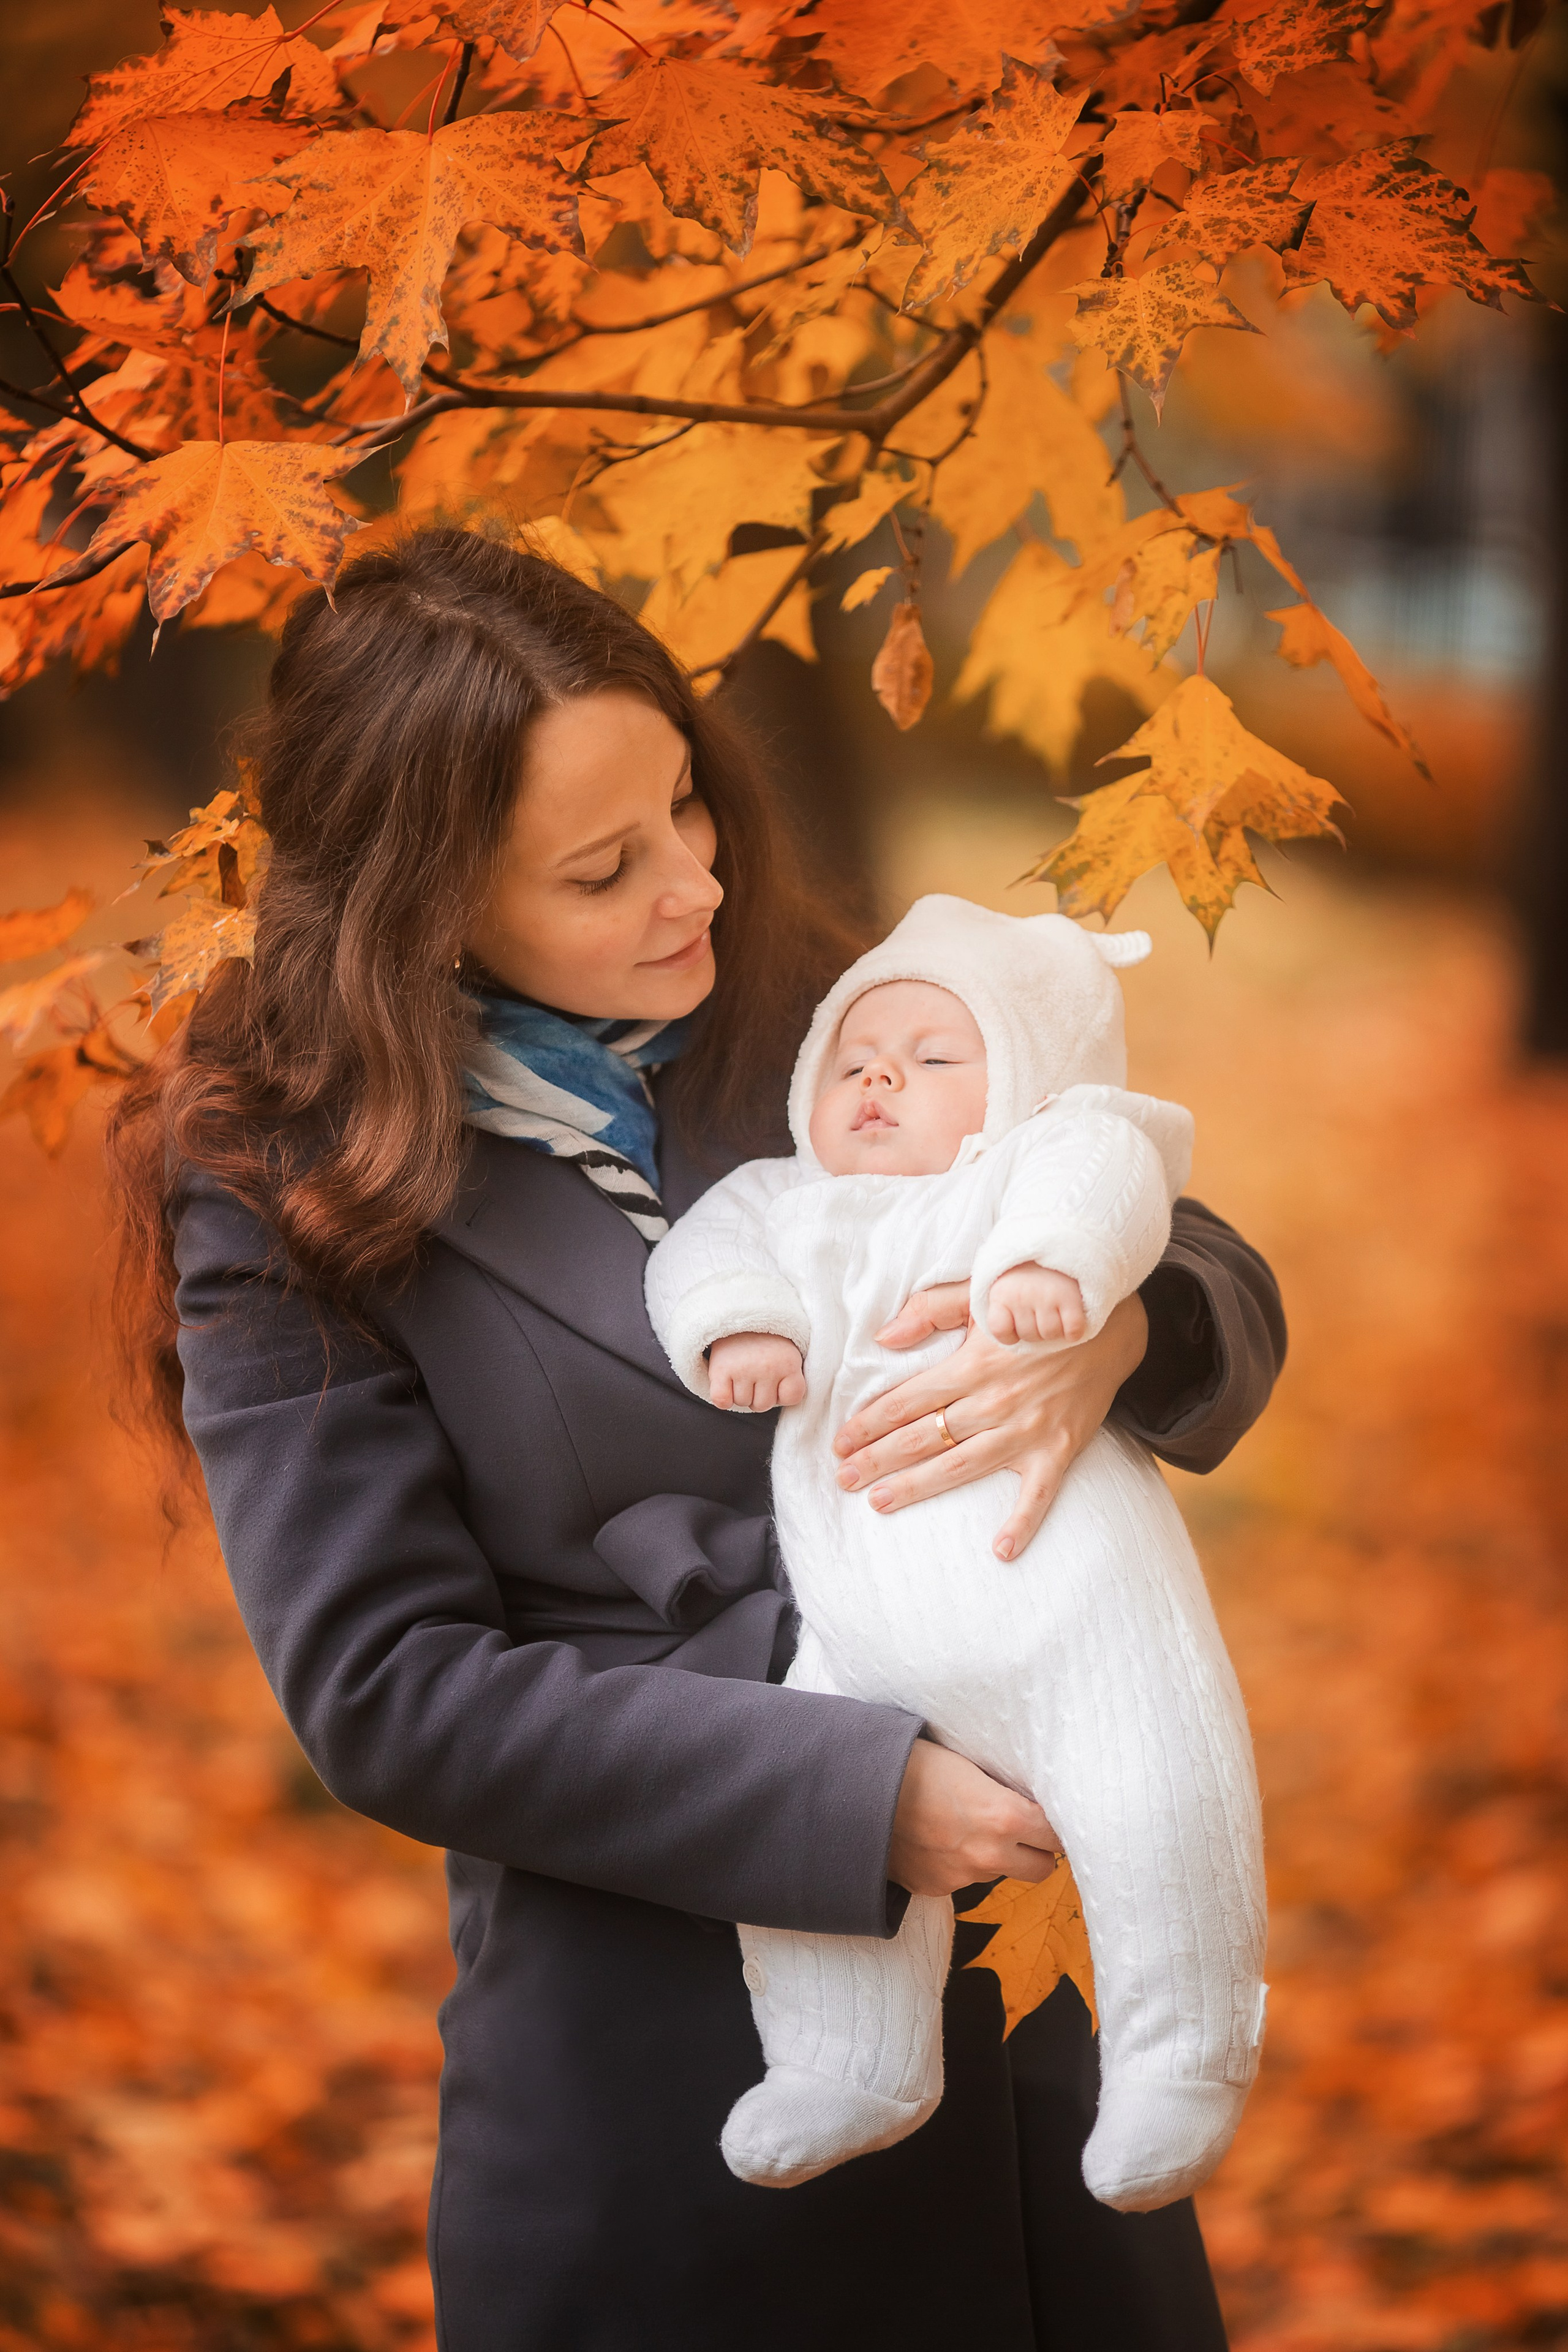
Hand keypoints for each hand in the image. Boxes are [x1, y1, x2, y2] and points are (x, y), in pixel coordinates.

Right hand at [707, 1332, 805, 1410]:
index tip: (778, 1378)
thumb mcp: (788, 1352)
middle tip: (755, 1371)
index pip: (793, 1398)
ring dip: (741, 1392)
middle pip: (764, 1405)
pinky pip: (722, 1401)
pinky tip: (726, 1382)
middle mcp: (768, 1367)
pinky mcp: (721, 1369)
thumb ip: (791, 1377)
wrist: (739, 1311)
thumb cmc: (766, 1339)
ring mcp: (744, 1368)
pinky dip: (723, 1398)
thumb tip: (786, 1403)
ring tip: (741, 1370)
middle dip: (759, 1393)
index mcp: (789, 1363)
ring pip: (742, 1403)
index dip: (783, 1393)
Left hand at [833, 1286, 1148, 1562]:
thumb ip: (931, 1309)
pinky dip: (1023, 1523)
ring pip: (961, 1466)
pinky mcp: (1059, 1450)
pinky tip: (1001, 1551)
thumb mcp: (984, 1294)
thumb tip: (884, 1336)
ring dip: (917, 1487)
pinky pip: (1039, 1494)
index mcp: (973, 1364)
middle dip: (878, 1459)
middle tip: (843, 1478)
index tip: (840, 1442)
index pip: (908, 1400)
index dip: (869, 1423)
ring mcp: (1028, 1430)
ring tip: (878, 1502)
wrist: (1109, 1326)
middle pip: (924, 1437)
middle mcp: (996, 1401)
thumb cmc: (1037, 1309)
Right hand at [888, 1739, 1060, 1895]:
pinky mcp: (936, 1888)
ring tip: (965, 1826)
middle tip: (1024, 1830)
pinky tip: (935, 1839)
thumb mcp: (968, 1765)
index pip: (1058, 1834)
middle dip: (1039, 1851)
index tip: (1049, 1816)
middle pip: (1043, 1869)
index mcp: (1005, 1816)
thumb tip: (1027, 1798)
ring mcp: (962, 1876)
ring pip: (999, 1873)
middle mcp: (990, 1854)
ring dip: (994, 1856)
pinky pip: (961, 1879)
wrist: (856, 1791)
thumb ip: (1002, 1789)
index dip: (1055, 1824)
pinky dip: (956, 1863)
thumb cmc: (913, 1763)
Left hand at [987, 1262, 1085, 1345]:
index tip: (1017, 1320)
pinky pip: (1073, 1330)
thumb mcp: (1002, 1285)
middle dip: (1035, 1328)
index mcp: (1001, 1294)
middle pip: (1029, 1335)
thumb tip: (978, 1345)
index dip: (1011, 1333)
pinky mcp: (1070, 1298)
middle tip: (1040, 1309)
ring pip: (1050, 1334)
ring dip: (1055, 1327)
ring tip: (1055, 1309)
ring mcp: (1046, 1297)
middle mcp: (1021, 1296)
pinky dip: (1074, 1329)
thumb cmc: (1026, 1271)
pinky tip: (1071, 1316)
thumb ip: (998, 1309)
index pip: (1001, 1332)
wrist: (1057, 1241)